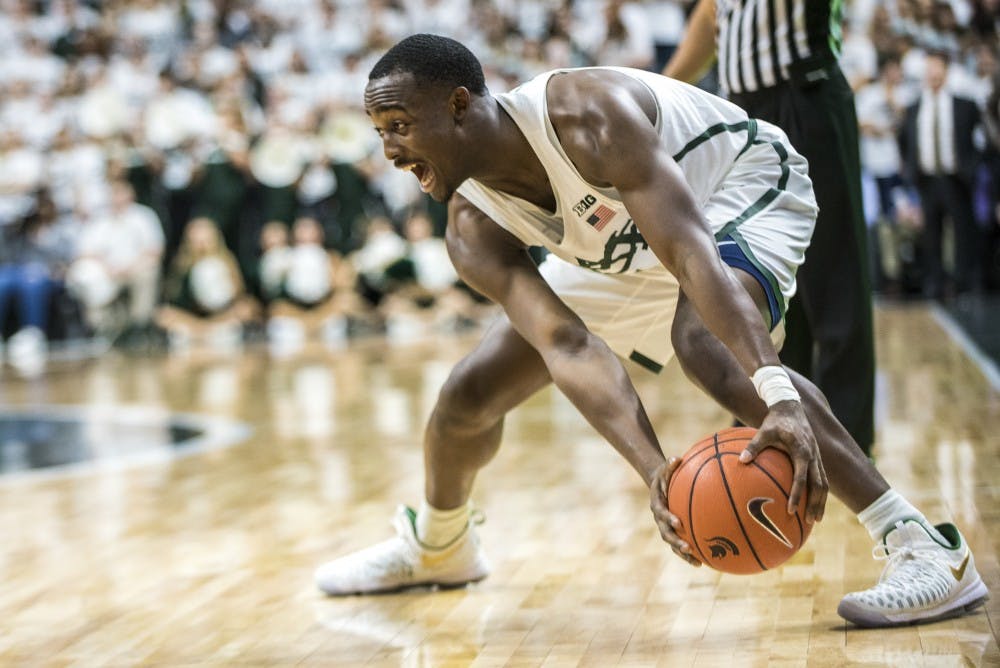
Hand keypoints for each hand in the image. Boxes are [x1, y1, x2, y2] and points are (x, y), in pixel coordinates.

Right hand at [649, 457, 701, 566]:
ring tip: (697, 562)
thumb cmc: (665, 476)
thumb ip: (670, 465)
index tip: (678, 522)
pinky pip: (680, 545)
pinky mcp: (673, 532)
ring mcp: (666, 527)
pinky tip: (703, 562)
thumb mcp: (664, 468)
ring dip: (683, 554)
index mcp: (657, 504)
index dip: (668, 518)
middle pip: (666, 534)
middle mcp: (660, 519)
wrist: (658, 486)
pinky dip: (690, 554)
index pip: (661, 513)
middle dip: (676, 542)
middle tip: (687, 547)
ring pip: (673, 544)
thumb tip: (677, 458)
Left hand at [739, 400, 827, 522]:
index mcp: (801, 451)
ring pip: (824, 484)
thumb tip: (741, 461)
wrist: (791, 408)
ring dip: (821, 502)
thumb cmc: (775, 421)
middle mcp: (813, 456)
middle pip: (819, 486)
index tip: (790, 510)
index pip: (801, 478)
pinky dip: (819, 493)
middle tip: (810, 522)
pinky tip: (812, 504)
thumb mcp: (763, 431)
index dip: (796, 495)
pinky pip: (821, 478)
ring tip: (816, 520)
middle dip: (815, 505)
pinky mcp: (817, 458)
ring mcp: (817, 457)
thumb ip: (753, 446)